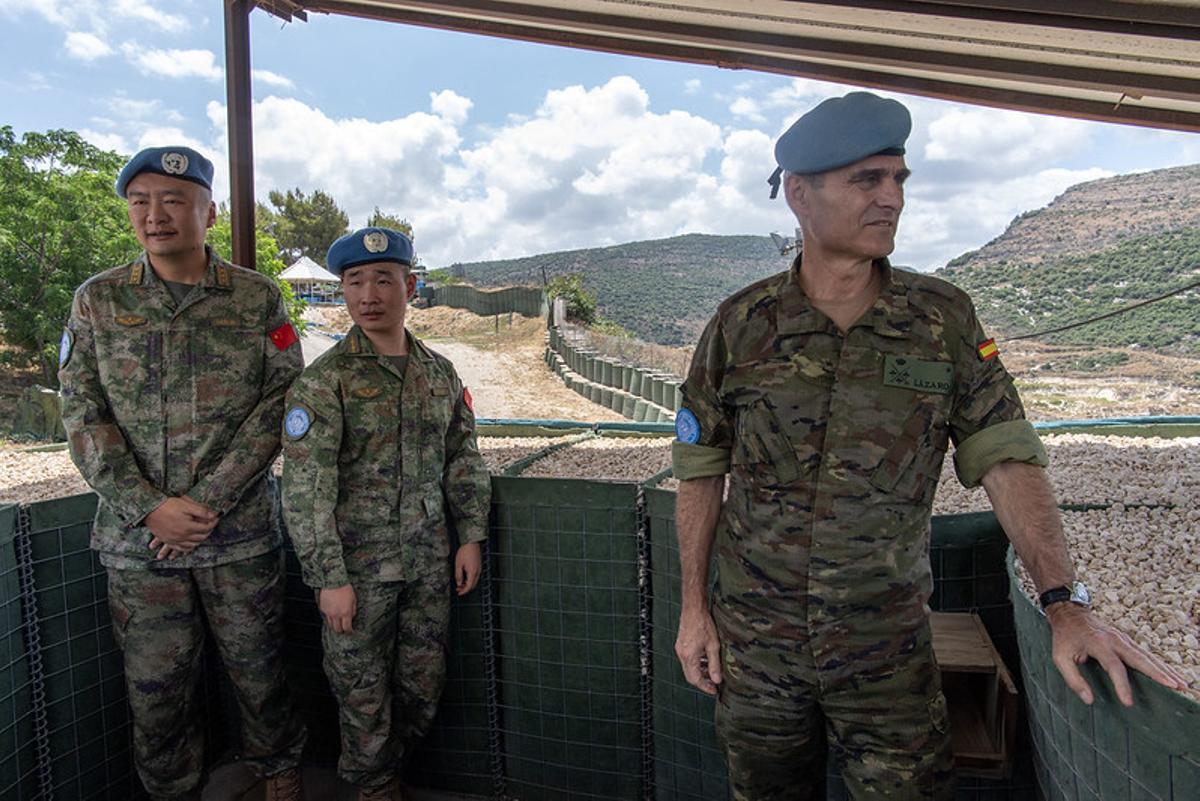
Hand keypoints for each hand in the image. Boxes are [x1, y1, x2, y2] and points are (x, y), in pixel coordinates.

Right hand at [145, 497, 217, 558]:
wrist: (148, 510)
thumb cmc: (167, 506)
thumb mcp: (186, 505)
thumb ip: (201, 511)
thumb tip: (214, 515)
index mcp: (188, 527)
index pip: (206, 528)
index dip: (213, 523)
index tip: (216, 518)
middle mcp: (182, 536)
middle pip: (201, 537)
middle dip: (208, 531)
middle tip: (211, 525)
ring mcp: (174, 540)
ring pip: (192, 545)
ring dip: (200, 541)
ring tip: (203, 535)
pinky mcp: (167, 541)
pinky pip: (180, 549)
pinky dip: (187, 549)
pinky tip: (190, 546)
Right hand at [319, 585, 357, 633]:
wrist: (332, 581)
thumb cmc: (344, 588)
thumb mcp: (353, 599)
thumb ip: (353, 610)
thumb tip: (352, 617)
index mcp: (345, 612)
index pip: (347, 628)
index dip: (349, 632)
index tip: (351, 632)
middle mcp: (336, 614)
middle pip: (337, 629)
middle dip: (341, 631)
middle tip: (344, 630)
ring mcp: (328, 612)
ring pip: (330, 625)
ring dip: (334, 626)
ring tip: (338, 624)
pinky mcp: (322, 608)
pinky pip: (326, 617)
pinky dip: (329, 618)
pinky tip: (333, 614)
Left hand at [455, 543, 481, 595]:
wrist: (471, 543)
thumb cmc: (465, 552)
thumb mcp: (458, 564)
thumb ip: (458, 575)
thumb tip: (459, 583)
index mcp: (472, 572)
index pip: (469, 586)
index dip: (464, 591)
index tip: (459, 593)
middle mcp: (478, 572)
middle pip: (473, 585)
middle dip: (466, 588)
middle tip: (458, 589)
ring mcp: (479, 569)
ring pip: (475, 581)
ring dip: (468, 584)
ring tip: (460, 583)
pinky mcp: (479, 566)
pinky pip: (475, 576)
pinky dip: (470, 579)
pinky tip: (465, 577)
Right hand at [675, 606, 722, 694]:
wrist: (693, 609)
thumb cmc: (703, 624)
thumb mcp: (713, 646)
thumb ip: (715, 664)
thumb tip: (717, 680)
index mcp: (689, 657)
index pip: (695, 679)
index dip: (705, 687)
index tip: (714, 690)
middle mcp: (682, 655)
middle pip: (690, 676)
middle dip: (702, 682)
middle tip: (713, 685)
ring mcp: (680, 650)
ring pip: (688, 668)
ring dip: (699, 673)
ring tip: (712, 673)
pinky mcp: (681, 645)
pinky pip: (687, 660)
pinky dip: (696, 664)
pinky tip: (705, 661)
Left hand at [1046, 603, 1188, 705]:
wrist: (1069, 613)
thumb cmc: (1064, 637)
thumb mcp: (1059, 657)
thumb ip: (1073, 679)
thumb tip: (1089, 699)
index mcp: (1098, 644)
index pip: (1114, 666)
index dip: (1121, 685)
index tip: (1128, 702)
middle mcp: (1115, 640)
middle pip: (1140, 658)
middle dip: (1158, 674)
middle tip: (1175, 687)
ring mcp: (1124, 639)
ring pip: (1148, 656)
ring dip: (1165, 670)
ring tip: (1182, 684)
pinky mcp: (1127, 641)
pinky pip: (1146, 654)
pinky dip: (1161, 665)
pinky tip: (1172, 675)